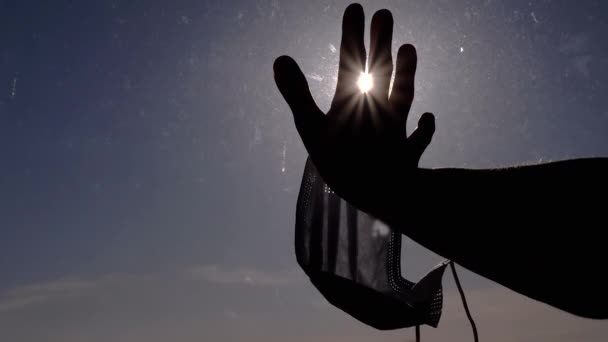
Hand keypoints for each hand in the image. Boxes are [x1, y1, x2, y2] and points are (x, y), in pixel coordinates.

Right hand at [274, 3, 435, 217]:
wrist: (380, 194)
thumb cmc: (340, 162)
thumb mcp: (311, 128)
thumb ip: (296, 93)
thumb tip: (279, 59)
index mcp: (352, 101)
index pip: (351, 61)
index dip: (353, 34)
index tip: (356, 7)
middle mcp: (378, 109)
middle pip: (381, 70)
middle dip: (381, 42)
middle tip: (385, 14)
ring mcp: (395, 130)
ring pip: (404, 96)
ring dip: (407, 74)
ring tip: (410, 48)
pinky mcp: (408, 154)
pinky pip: (418, 139)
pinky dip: (424, 128)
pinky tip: (428, 117)